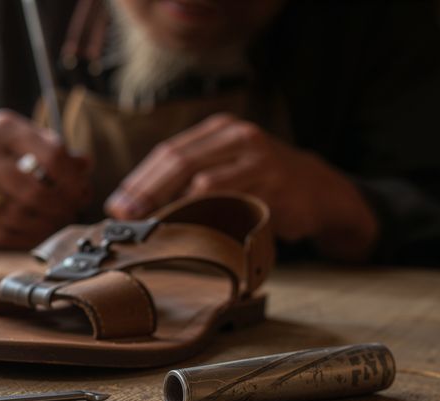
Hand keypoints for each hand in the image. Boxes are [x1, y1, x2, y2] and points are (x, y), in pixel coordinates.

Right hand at [0, 109, 91, 248]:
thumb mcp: (17, 138)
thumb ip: (52, 149)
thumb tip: (85, 166)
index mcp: (2, 130)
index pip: (51, 156)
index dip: (74, 179)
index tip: (82, 190)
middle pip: (34, 190)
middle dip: (62, 206)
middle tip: (72, 211)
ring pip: (17, 216)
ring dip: (46, 226)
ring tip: (58, 223)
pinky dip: (25, 238)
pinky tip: (37, 233)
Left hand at [105, 114, 377, 261]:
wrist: (322, 191)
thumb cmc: (265, 183)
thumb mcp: (229, 166)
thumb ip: (191, 176)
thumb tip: (136, 205)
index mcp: (220, 130)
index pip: (169, 151)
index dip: (139, 179)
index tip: (117, 205)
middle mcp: (239, 137)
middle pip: (179, 161)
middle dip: (146, 191)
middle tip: (125, 217)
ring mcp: (259, 159)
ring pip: (203, 181)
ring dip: (171, 206)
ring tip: (150, 227)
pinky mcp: (275, 186)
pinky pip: (232, 202)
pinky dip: (206, 216)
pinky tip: (187, 231)